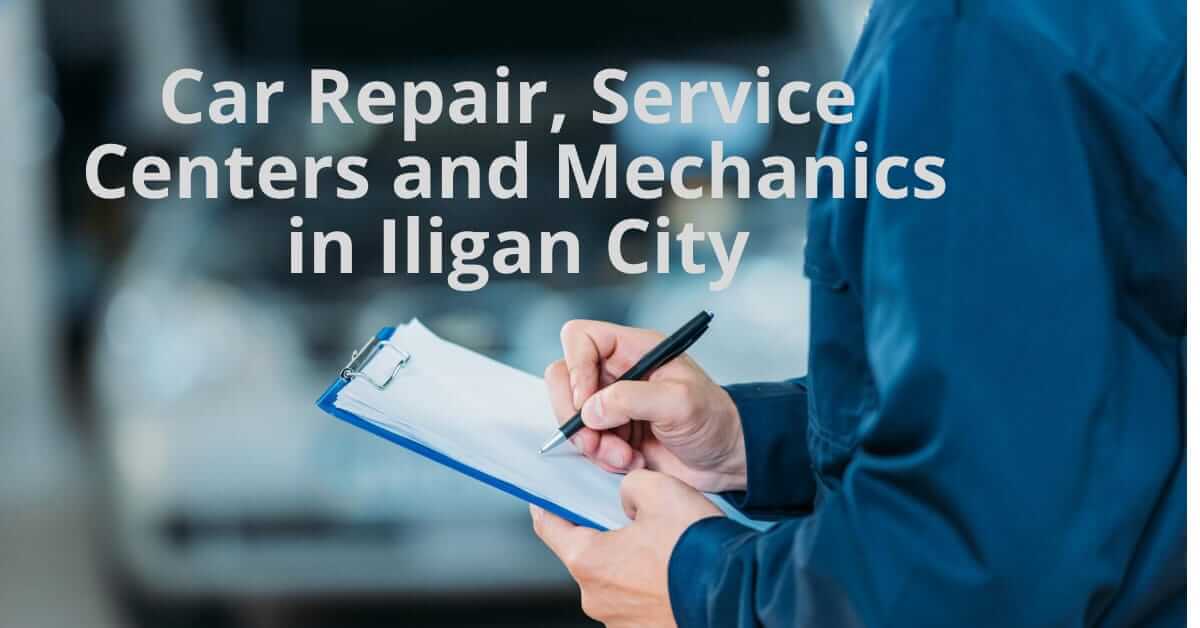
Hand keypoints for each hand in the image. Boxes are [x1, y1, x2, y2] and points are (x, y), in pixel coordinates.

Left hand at [531, 470, 723, 626]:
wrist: (737, 592)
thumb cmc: (696, 548)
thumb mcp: (658, 489)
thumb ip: (630, 486)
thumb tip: (628, 498)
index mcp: (589, 562)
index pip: (549, 528)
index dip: (546, 506)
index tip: (544, 498)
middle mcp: (597, 598)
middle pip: (587, 555)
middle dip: (605, 533)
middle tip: (633, 516)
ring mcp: (622, 621)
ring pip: (616, 579)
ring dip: (631, 561)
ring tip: (665, 546)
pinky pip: (638, 599)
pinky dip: (650, 583)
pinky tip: (674, 569)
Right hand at [545, 320, 746, 492]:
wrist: (725, 459)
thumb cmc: (714, 419)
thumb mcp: (680, 402)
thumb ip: (632, 399)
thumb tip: (590, 409)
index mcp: (633, 350)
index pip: (581, 337)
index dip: (576, 366)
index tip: (586, 400)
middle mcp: (617, 372)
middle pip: (564, 377)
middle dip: (574, 414)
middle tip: (594, 439)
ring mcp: (611, 404)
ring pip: (572, 415)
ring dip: (591, 442)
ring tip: (624, 456)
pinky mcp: (611, 433)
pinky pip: (585, 442)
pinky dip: (601, 457)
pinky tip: (630, 461)